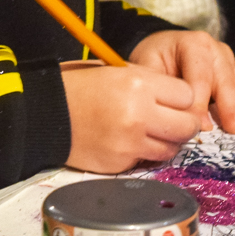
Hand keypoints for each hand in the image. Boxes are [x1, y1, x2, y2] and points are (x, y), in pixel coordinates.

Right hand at [62, 61, 199, 173]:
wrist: (46, 114)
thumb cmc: (81, 86)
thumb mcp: (117, 71)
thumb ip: (150, 82)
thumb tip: (181, 98)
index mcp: (139, 84)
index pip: (188, 96)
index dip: (183, 98)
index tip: (175, 99)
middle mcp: (138, 115)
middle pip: (187, 126)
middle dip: (185, 122)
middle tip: (174, 119)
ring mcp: (130, 143)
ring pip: (172, 148)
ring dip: (168, 141)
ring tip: (153, 131)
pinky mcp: (120, 164)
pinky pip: (148, 160)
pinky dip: (145, 153)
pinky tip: (132, 141)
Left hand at [128, 31, 234, 133]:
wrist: (158, 50)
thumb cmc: (152, 62)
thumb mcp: (146, 70)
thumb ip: (161, 90)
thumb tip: (183, 118)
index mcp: (192, 45)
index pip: (198, 76)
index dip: (199, 102)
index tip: (199, 125)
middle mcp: (216, 50)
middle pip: (227, 79)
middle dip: (230, 105)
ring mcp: (231, 61)